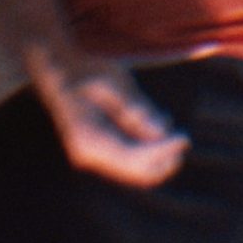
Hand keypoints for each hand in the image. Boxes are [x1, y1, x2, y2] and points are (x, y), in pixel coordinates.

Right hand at [25, 45, 189, 186]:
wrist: (59, 69)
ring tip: (166, 124)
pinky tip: (153, 122)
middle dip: (163, 158)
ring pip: (134, 170)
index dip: (162, 151)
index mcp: (89, 139)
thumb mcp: (112, 81)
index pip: (133, 159)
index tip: (184, 138)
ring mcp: (93, 155)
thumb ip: (135, 108)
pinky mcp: (100, 150)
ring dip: (156, 153)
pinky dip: (146, 147)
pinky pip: (129, 158)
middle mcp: (89, 155)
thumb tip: (162, 132)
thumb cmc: (86, 70)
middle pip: (136, 173)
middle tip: (182, 137)